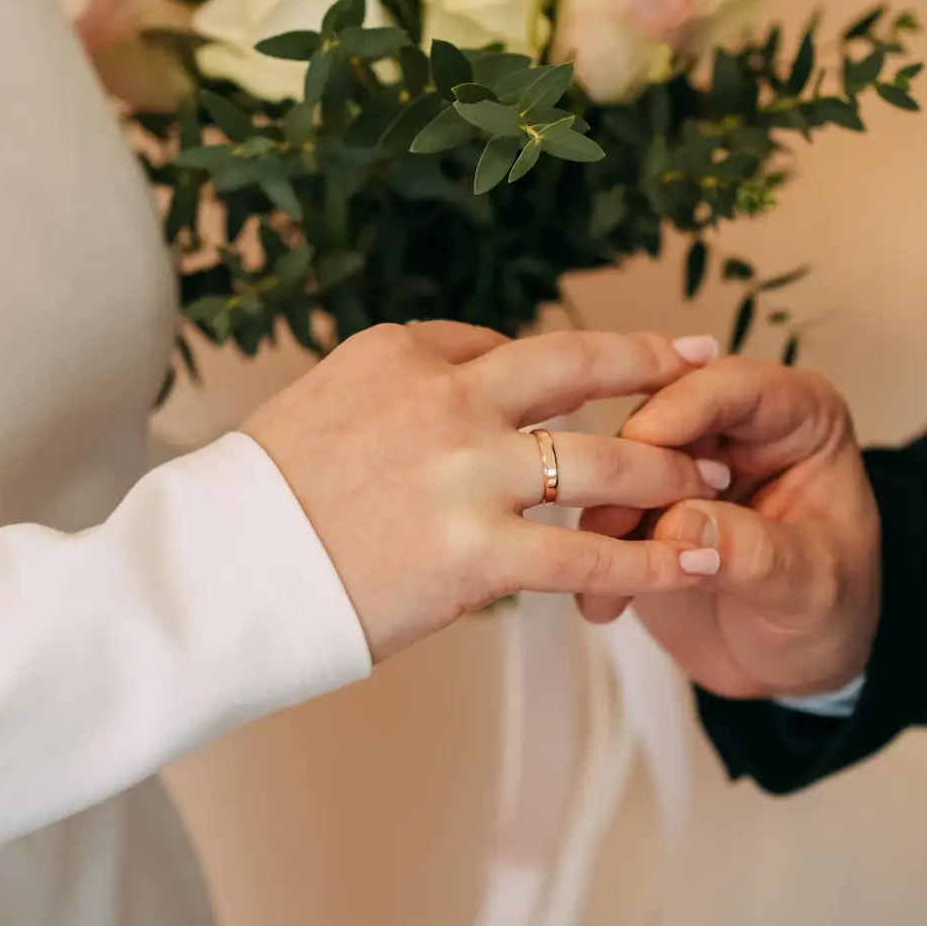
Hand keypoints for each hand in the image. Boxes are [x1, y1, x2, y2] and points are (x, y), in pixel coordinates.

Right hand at [244, 323, 732, 661]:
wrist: (212, 579)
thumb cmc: (254, 507)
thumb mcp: (317, 406)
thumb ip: (394, 391)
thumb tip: (458, 385)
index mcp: (399, 352)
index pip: (503, 346)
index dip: (562, 369)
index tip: (607, 375)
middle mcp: (442, 397)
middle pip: (578, 366)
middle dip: (653, 365)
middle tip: (705, 367)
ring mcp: (464, 475)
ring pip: (603, 459)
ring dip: (669, 470)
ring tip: (714, 482)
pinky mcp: (475, 555)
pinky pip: (587, 557)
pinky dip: (651, 562)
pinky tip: (694, 565)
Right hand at [575, 354, 880, 697]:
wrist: (795, 666)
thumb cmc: (828, 612)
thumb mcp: (811, 590)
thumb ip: (756, 553)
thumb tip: (683, 526)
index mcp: (798, 422)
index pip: (741, 388)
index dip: (690, 403)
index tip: (647, 435)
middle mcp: (735, 432)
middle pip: (665, 416)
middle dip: (635, 468)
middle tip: (619, 525)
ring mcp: (683, 470)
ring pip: (621, 464)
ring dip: (607, 517)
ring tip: (612, 580)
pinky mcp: (644, 513)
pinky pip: (602, 516)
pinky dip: (596, 556)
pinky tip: (605, 602)